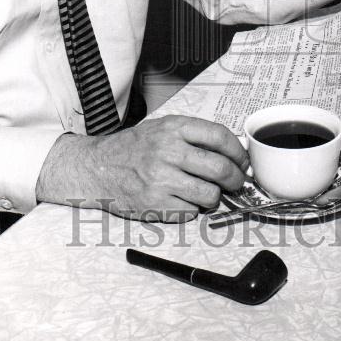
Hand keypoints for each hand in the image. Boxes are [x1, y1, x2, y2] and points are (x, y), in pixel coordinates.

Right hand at [35, 116, 248, 221]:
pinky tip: (181, 200)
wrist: (97, 167)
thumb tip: (233, 150)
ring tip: (205, 193)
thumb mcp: (162, 128)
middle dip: (235, 179)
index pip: (220, 136)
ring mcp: (161, 179)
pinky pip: (190, 212)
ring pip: (209, 195)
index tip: (243, 161)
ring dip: (213, 197)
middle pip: (220, 168)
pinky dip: (192, 209)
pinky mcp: (154, 204)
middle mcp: (168, 151)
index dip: (238, 152)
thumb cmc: (133, 148)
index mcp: (173, 128)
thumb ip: (193, 136)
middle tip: (236, 183)